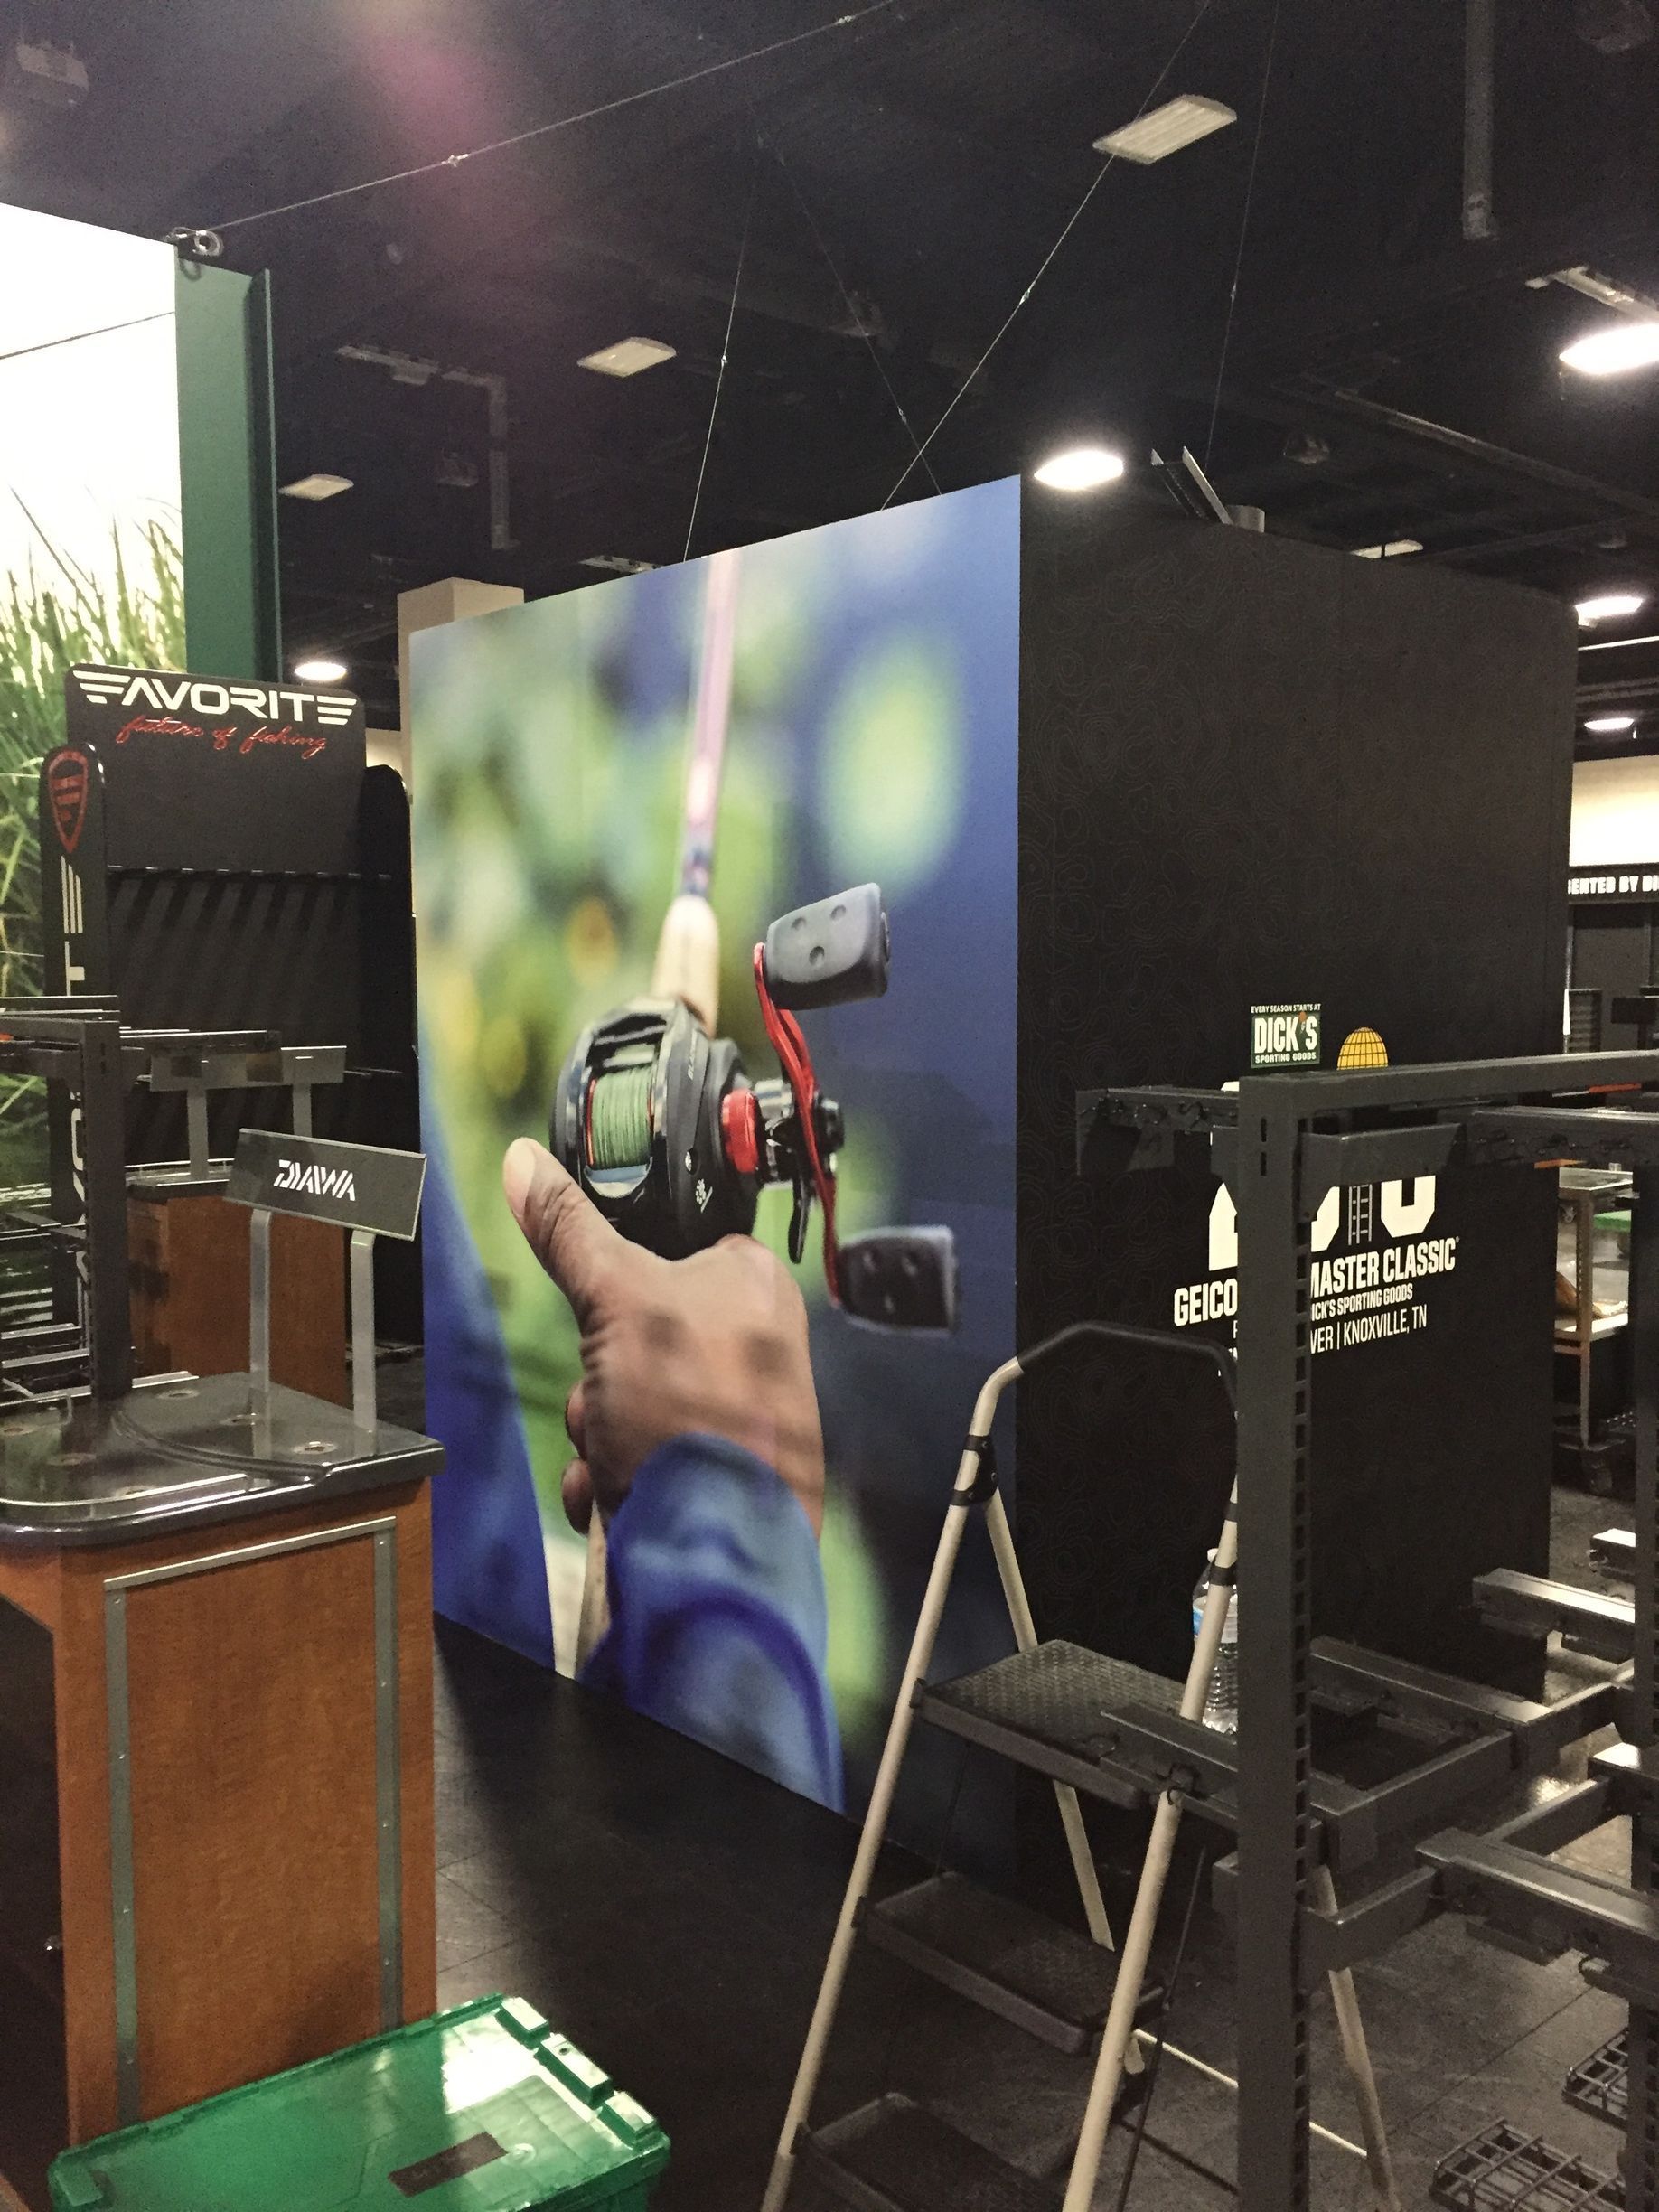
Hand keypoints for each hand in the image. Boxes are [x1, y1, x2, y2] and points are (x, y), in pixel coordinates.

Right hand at [503, 1138, 825, 1538]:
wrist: (717, 1557)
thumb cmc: (696, 1418)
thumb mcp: (618, 1298)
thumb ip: (570, 1230)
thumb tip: (526, 1160)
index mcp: (755, 1286)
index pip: (674, 1250)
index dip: (623, 1280)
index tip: (604, 1307)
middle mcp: (753, 1348)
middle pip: (631, 1334)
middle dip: (597, 1379)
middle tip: (607, 1396)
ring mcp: (735, 1418)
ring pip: (623, 1402)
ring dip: (597, 1434)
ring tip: (617, 1457)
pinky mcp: (714, 1477)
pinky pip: (635, 1460)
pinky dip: (611, 1480)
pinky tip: (618, 1495)